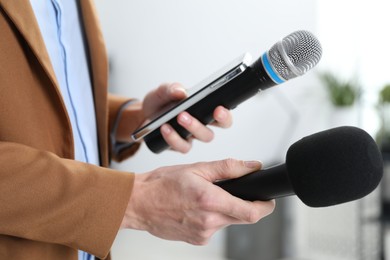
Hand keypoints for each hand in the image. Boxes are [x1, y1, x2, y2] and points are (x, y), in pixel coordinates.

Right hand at [120, 159, 274, 244]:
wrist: (138, 203)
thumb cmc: (162, 184)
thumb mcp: (196, 168)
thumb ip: (228, 167)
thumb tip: (251, 166)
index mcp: (210, 201)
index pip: (251, 213)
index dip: (265, 207)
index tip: (268, 200)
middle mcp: (208, 222)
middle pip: (242, 218)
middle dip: (244, 205)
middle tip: (232, 192)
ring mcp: (202, 234)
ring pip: (227, 222)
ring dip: (224, 210)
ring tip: (205, 197)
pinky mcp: (196, 240)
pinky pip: (213, 228)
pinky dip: (212, 217)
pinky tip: (196, 207)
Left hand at [142, 83, 232, 152]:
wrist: (144, 115)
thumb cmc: (160, 102)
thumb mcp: (163, 91)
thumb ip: (171, 89)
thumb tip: (181, 92)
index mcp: (204, 110)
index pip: (222, 115)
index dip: (225, 114)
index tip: (220, 108)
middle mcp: (201, 125)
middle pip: (214, 129)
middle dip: (212, 123)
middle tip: (204, 112)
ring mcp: (191, 137)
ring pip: (202, 138)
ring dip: (192, 127)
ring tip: (179, 117)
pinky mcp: (179, 145)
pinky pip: (182, 146)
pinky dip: (173, 136)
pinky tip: (165, 127)